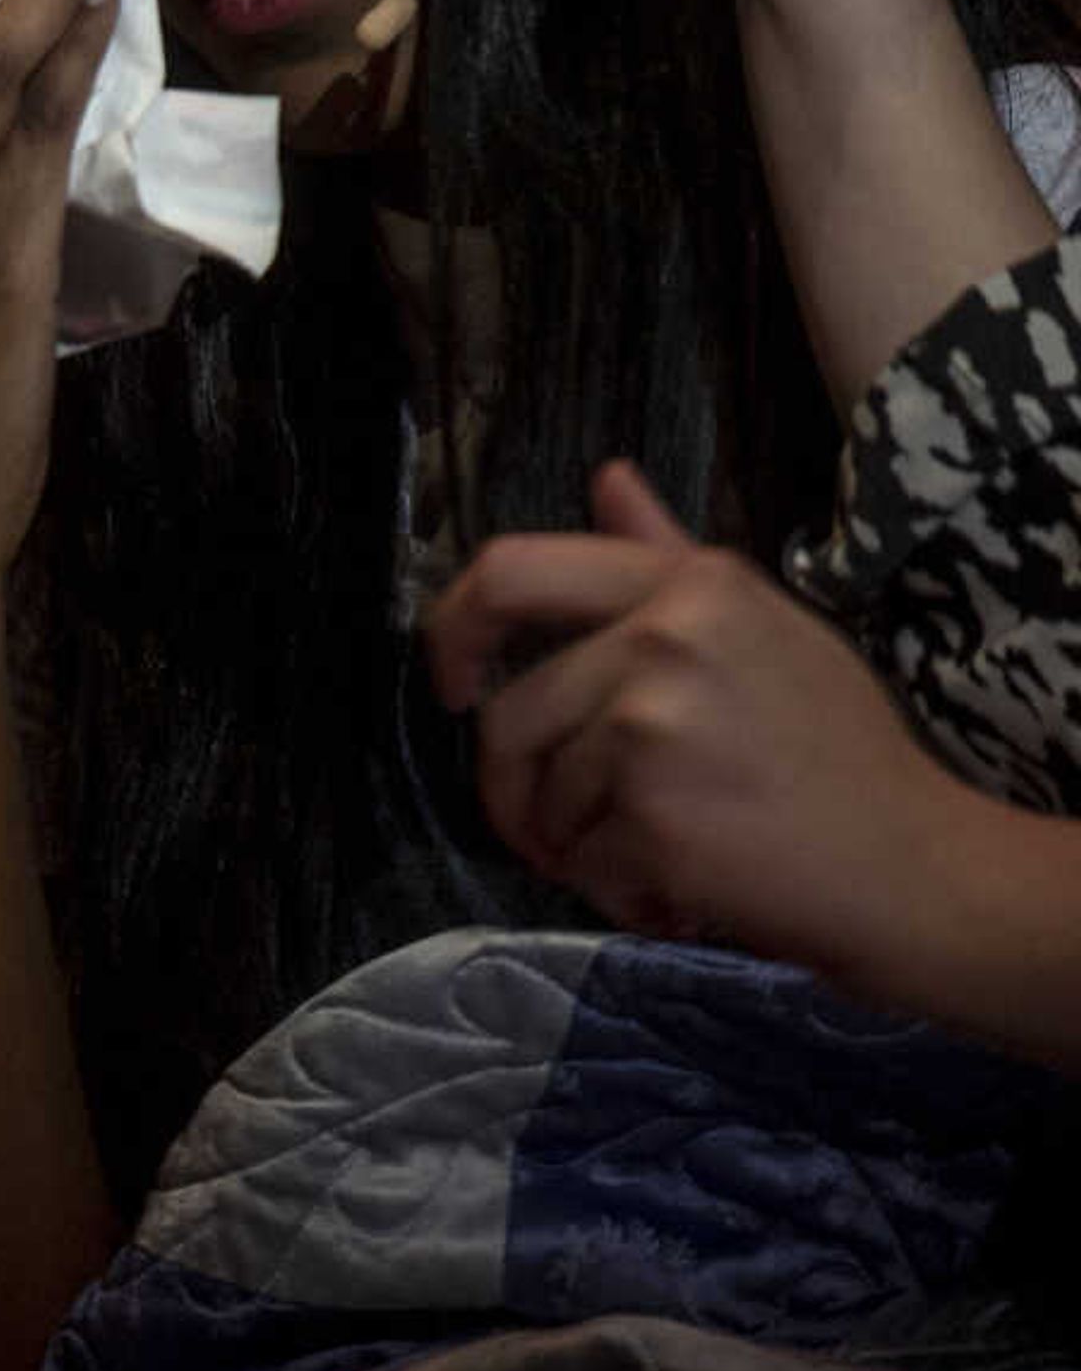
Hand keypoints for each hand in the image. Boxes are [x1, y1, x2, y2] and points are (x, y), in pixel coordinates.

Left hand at [424, 460, 975, 979]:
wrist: (918, 872)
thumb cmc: (839, 753)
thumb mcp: (763, 628)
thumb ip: (665, 557)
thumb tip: (606, 478)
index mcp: (691, 584)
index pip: (509, 572)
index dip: (453, 629)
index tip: (455, 683)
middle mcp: (663, 638)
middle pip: (506, 715)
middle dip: (513, 787)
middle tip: (551, 828)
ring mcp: (652, 725)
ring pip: (537, 795)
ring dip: (576, 845)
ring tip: (657, 855)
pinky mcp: (651, 814)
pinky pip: (577, 859)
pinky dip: (614, 890)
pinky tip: (678, 892)